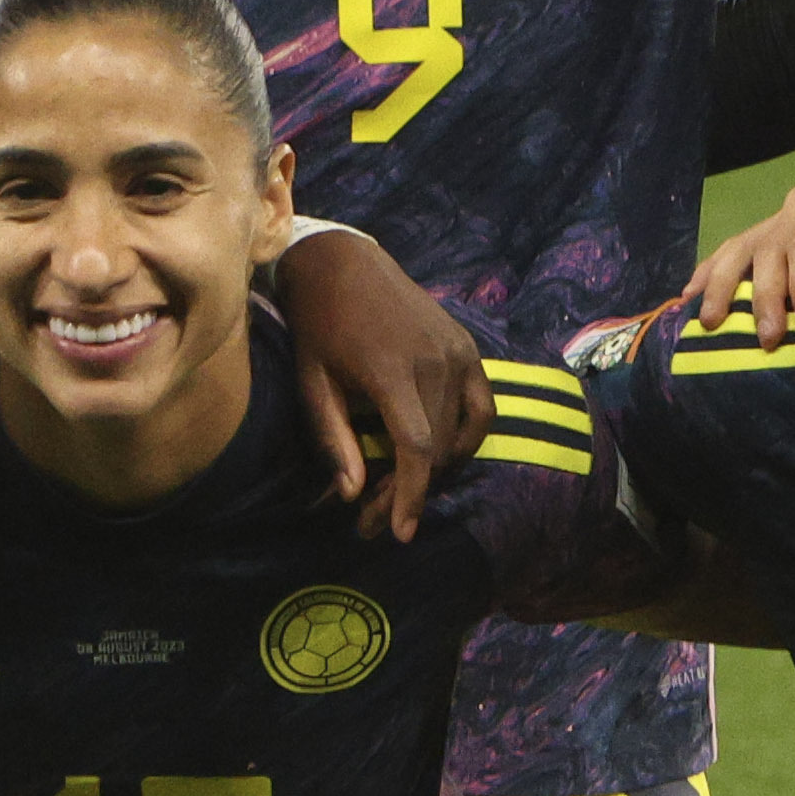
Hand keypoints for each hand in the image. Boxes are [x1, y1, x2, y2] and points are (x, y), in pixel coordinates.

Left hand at [270, 221, 485, 535]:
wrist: (343, 263)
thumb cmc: (318, 324)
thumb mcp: (313, 383)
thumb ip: (334, 439)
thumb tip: (353, 496)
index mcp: (392, 369)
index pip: (416, 447)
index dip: (410, 495)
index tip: (400, 532)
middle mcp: (435, 361)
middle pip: (436, 447)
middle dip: (409, 491)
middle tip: (376, 518)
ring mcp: (458, 351)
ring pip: (460, 433)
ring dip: (436, 468)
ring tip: (402, 486)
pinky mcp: (468, 347)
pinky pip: (481, 407)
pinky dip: (466, 437)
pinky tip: (441, 454)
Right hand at [681, 156, 794, 335]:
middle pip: (771, 249)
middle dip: (766, 297)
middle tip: (769, 338)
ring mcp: (782, 218)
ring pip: (743, 249)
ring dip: (726, 288)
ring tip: (713, 324)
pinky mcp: (773, 232)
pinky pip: (734, 249)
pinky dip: (711, 272)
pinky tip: (690, 297)